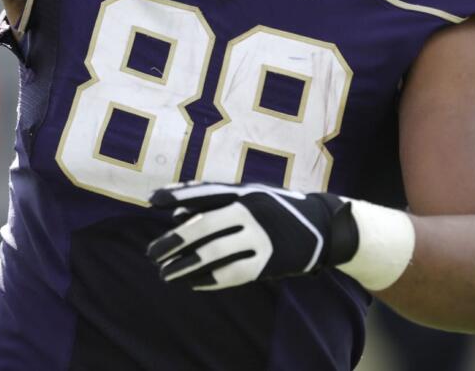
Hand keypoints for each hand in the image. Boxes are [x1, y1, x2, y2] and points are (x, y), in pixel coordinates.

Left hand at [146, 182, 357, 290]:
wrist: (324, 226)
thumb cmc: (277, 209)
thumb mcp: (250, 197)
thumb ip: (216, 202)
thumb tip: (178, 214)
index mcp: (245, 192)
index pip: (204, 191)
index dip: (177, 195)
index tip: (151, 201)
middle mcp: (251, 211)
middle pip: (204, 225)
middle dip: (174, 241)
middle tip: (151, 253)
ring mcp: (261, 237)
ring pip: (215, 252)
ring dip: (186, 265)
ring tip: (166, 273)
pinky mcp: (270, 262)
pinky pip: (233, 273)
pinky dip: (210, 279)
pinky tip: (193, 283)